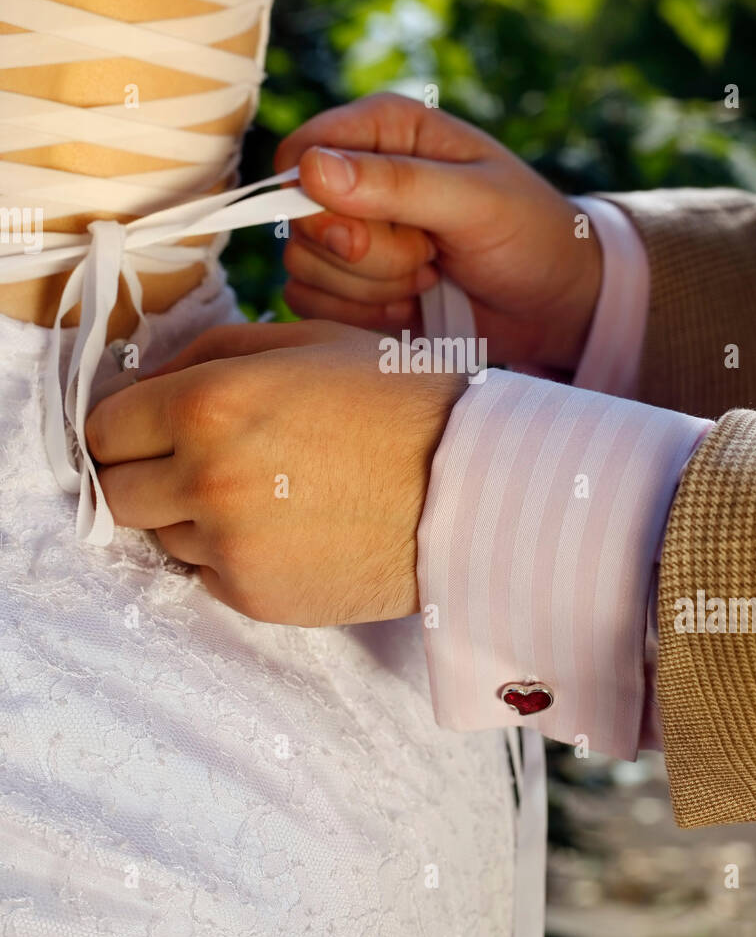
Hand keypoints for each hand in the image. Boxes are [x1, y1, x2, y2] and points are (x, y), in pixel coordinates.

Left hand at [86, 321, 466, 625]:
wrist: (473, 486)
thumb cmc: (398, 399)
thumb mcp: (305, 340)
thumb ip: (209, 353)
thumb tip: (146, 384)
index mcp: (208, 402)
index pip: (102, 428)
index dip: (125, 422)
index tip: (148, 424)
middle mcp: (204, 479)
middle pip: (116, 490)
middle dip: (144, 471)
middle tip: (196, 457)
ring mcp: (228, 546)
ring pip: (160, 534)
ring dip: (188, 513)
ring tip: (262, 489)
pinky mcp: (253, 597)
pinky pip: (206, 572)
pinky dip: (228, 552)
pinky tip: (287, 525)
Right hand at [277, 93, 601, 370]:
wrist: (552, 302)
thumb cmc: (530, 234)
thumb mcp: (476, 202)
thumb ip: (398, 184)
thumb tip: (311, 170)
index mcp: (385, 130)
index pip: (299, 154)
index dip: (316, 200)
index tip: (367, 230)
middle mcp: (357, 174)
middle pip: (299, 220)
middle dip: (365, 254)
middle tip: (428, 256)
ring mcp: (350, 231)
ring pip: (304, 266)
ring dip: (372, 287)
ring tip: (430, 276)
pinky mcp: (347, 283)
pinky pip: (312, 303)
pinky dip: (363, 315)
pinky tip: (412, 305)